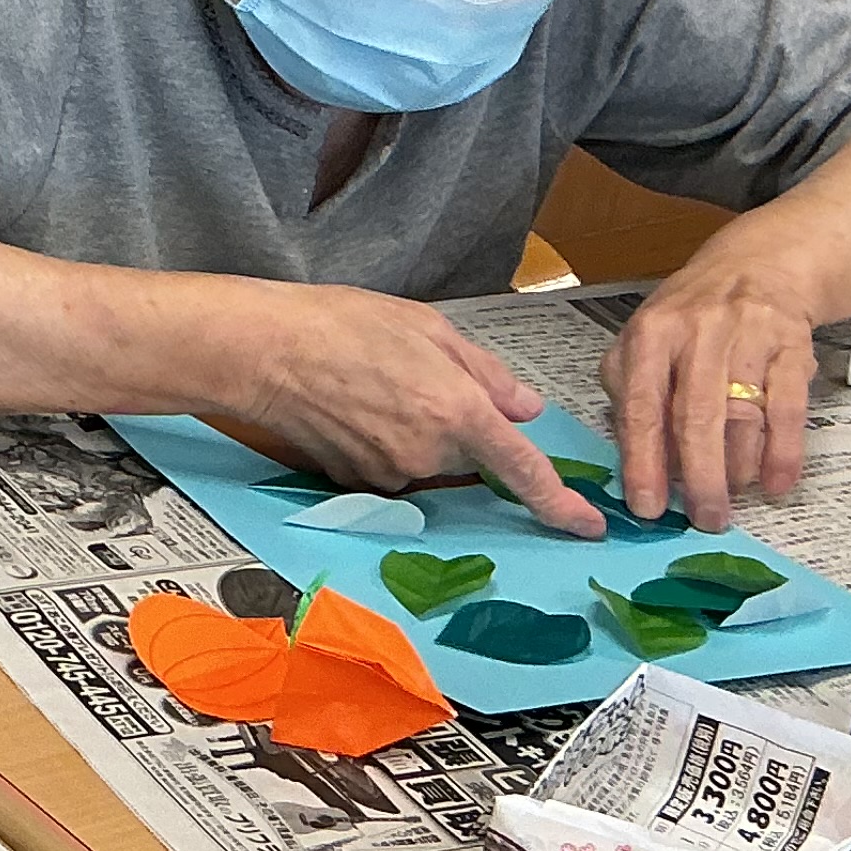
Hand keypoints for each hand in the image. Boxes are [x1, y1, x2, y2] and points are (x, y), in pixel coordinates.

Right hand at [206, 283, 603, 537]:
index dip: (561, 503)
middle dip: (456, 421)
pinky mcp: (356, 482)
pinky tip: (351, 405)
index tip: (588, 525)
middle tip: (413, 373)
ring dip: (416, 428)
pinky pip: (390, 466)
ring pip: (427, 459)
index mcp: (458, 411)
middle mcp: (429, 454)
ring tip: (374, 381)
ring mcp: (390, 474)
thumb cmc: (339, 325)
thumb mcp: (428, 327)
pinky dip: (381, 440)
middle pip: (468, 453)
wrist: (262, 352)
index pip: (524, 470)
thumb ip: (487, 374)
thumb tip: (525, 409)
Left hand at [602, 262, 819, 531]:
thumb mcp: (648, 340)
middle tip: (704, 519)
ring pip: (743, 415)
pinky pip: (788, 408)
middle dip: (699, 477)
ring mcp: (749, 335)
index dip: (644, 461)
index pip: (643, 406)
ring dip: (738, 468)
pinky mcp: (793, 343)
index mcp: (652, 333)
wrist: (764, 262)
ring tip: (732, 499)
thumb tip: (633, 459)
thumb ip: (633, 392)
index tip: (647, 506)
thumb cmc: (694, 316)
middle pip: (696, 417)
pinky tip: (776, 483)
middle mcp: (699, 331)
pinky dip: (783, 453)